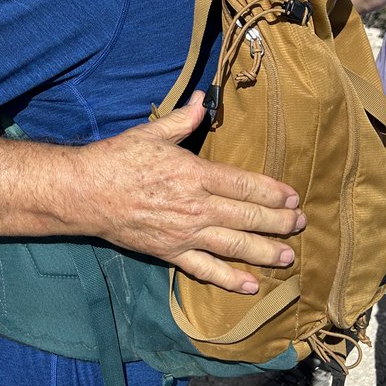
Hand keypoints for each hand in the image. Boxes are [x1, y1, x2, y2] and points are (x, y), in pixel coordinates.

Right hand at [75, 92, 305, 293]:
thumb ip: (182, 120)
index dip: (273, 193)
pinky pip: (205, 270)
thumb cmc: (117, 159)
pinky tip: (250, 285)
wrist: (85, 193)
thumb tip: (202, 100)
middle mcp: (195, 206)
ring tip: (287, 256)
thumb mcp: (151, 134)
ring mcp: (184, 233)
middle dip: (278, 222)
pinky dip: (229, 279)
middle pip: (248, 216)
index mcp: (194, 174)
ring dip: (265, 252)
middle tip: (300, 224)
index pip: (245, 184)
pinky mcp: (170, 252)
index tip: (292, 197)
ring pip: (234, 246)